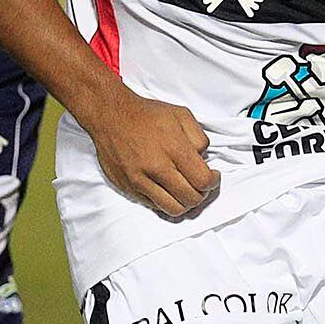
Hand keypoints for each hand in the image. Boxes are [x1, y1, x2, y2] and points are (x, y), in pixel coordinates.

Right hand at [82, 87, 219, 220]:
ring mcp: (140, 180)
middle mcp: (157, 167)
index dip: (213, 182)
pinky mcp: (128, 187)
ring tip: (185, 190)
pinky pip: (154, 206)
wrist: (110, 115)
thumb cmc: (145, 114)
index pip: (203, 181)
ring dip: (185, 203)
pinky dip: (165, 201)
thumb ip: (199, 138)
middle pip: (191, 199)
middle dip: (202, 194)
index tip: (213, 176)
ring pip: (173, 209)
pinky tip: (167, 188)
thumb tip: (203, 159)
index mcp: (173, 149)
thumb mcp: (181, 114)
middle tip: (200, 185)